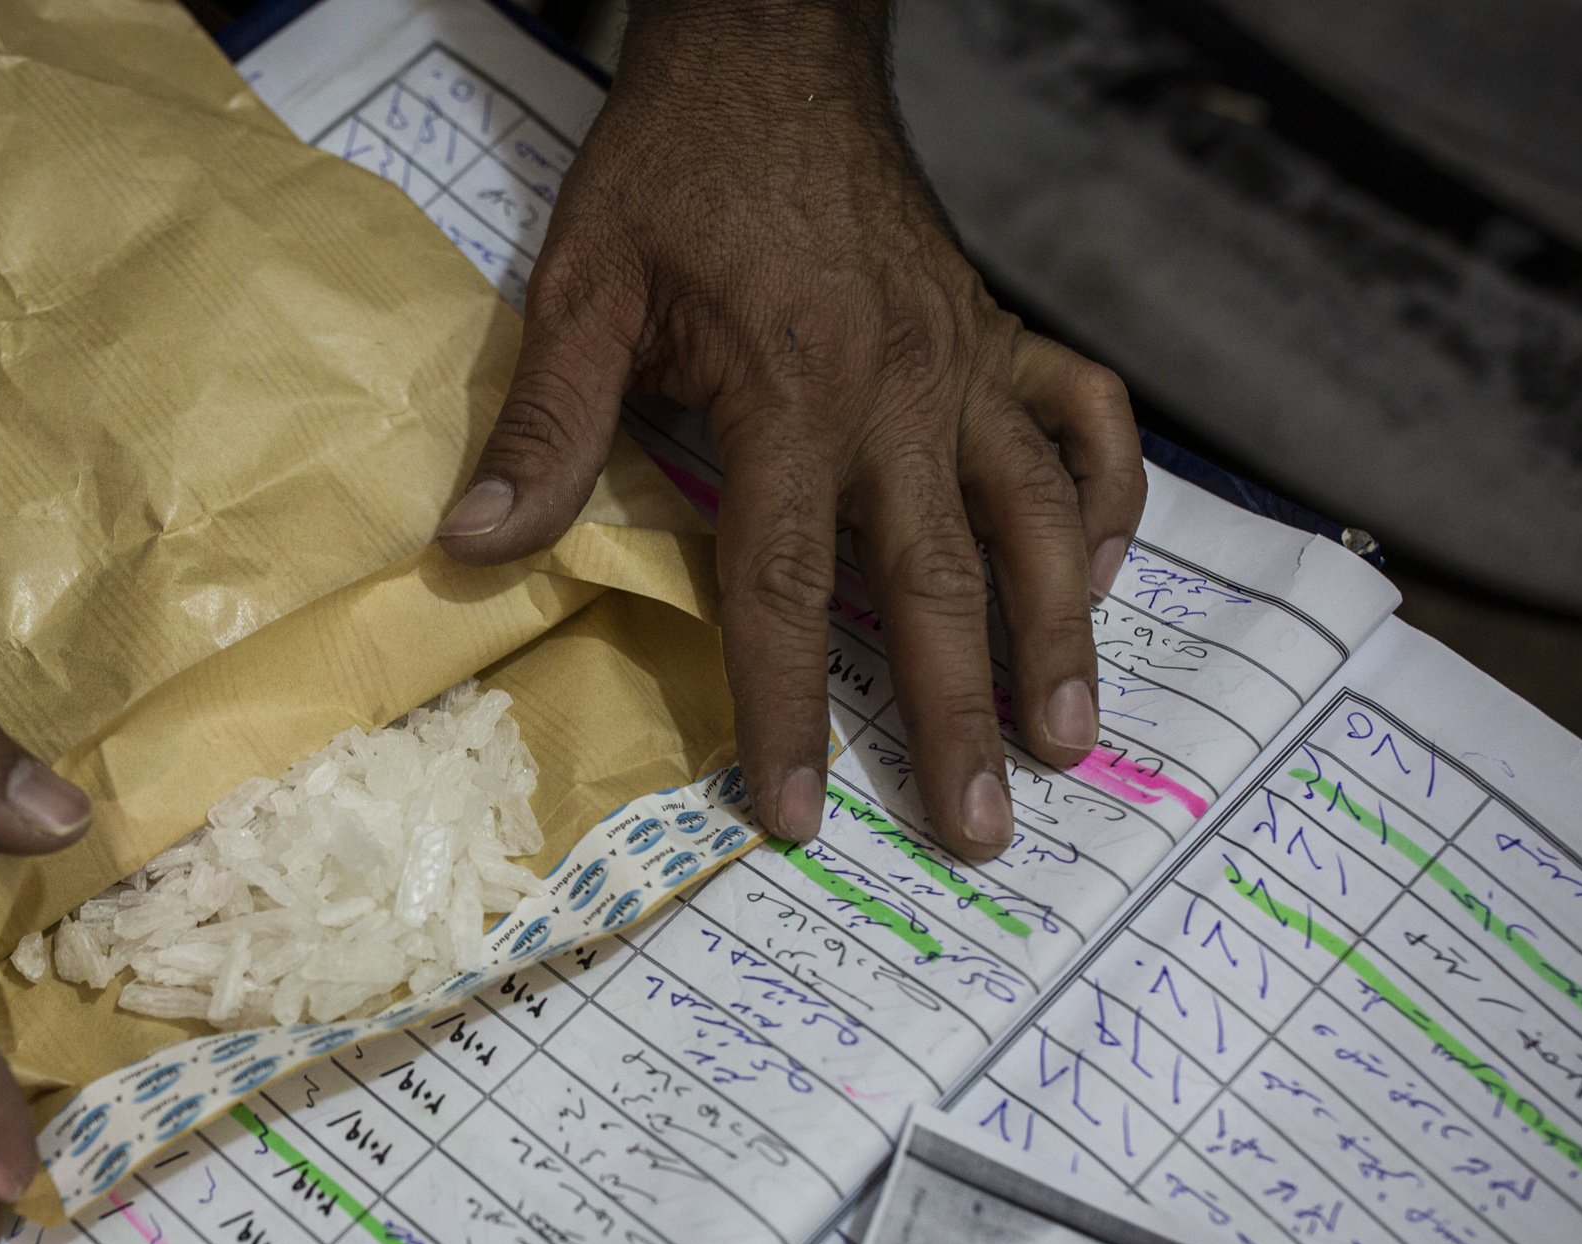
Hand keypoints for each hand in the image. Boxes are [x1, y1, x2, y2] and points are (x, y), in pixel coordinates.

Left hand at [437, 1, 1144, 860]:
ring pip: (1037, 516)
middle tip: (981, 830)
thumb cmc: (671, 173)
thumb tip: (473, 546)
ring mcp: (965, 360)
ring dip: (1057, 635)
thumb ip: (547, 424)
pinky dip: (1108, 498)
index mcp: (792, 392)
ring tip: (1068, 740)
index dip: (788, 710)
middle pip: (936, 580)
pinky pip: (1086, 419)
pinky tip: (1100, 575)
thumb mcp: (584, 286)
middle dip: (959, 714)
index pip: (785, 587)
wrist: (770, 55)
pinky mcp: (998, 331)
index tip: (800, 814)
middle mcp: (900, 389)